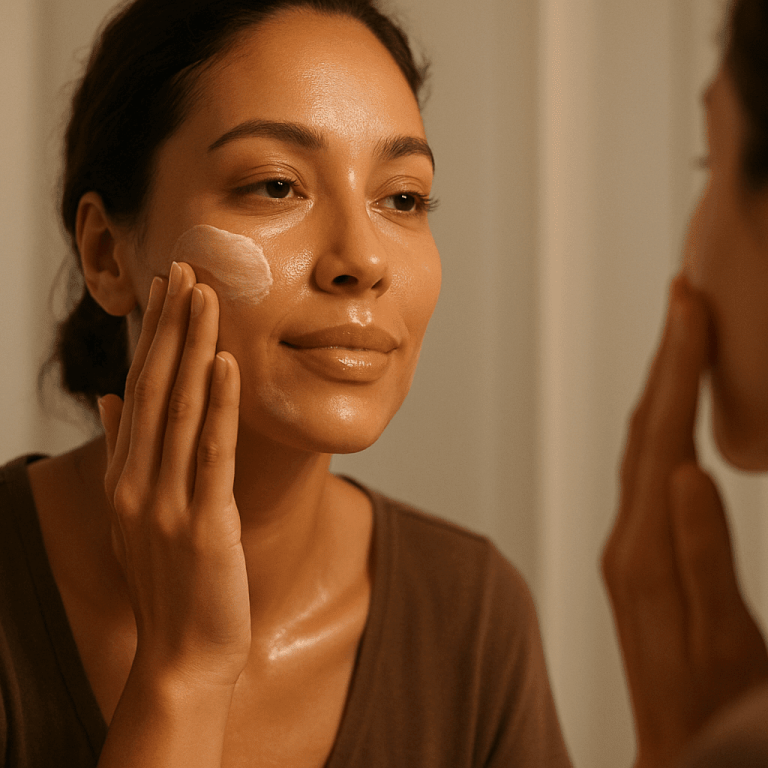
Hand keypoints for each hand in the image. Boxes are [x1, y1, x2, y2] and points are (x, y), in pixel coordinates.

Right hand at [99, 261, 249, 689]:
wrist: (183, 655)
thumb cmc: (170, 582)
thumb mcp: (136, 515)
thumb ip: (125, 452)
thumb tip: (113, 397)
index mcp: (127, 476)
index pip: (140, 390)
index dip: (153, 337)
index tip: (167, 290)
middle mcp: (139, 482)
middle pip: (156, 388)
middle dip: (171, 327)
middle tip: (186, 269)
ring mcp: (166, 503)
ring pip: (181, 410)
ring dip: (193, 350)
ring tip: (205, 298)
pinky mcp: (203, 524)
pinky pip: (211, 454)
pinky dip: (219, 407)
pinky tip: (226, 365)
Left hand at [602, 274, 767, 767]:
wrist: (680, 755)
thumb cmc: (713, 708)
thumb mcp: (721, 638)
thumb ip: (700, 556)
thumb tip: (687, 474)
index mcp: (648, 547)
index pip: (665, 434)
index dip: (679, 367)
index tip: (692, 306)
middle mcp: (629, 537)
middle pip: (647, 428)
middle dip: (668, 359)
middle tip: (686, 298)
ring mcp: (628, 545)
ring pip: (643, 445)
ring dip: (663, 386)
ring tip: (683, 337)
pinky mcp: (636, 557)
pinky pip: (645, 471)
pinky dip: (662, 426)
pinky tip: (674, 413)